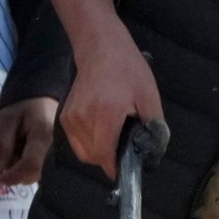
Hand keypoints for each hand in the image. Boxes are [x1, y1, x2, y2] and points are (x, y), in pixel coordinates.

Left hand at [0, 94, 58, 186]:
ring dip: (21, 169)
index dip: (12, 176)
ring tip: (17, 149)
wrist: (43, 99)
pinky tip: (25, 153)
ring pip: (38, 174)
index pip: (31, 165)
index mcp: (44, 135)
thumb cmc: (23, 107)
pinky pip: (42, 171)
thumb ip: (0, 144)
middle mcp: (57, 148)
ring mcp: (60, 154)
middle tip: (6, 155)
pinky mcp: (58, 158)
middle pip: (35, 173)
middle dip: (15, 172)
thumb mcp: (6, 119)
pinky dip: (28, 167)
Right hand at [59, 26, 164, 176]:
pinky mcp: (65, 116)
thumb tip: (154, 152)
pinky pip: (77, 142)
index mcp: (106, 113)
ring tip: (113, 133)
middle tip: (123, 145)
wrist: (101, 49)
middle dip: (109, 159)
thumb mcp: (149, 96)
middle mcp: (84, 117)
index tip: (125, 169)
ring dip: (98, 151)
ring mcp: (71, 117)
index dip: (114, 167)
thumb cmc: (128, 70)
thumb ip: (154, 126)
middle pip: (93, 157)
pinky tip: (101, 129)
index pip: (104, 155)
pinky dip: (89, 143)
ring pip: (84, 152)